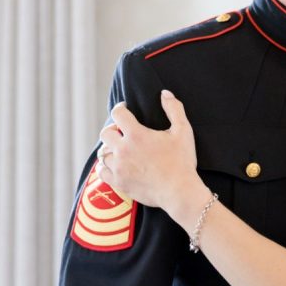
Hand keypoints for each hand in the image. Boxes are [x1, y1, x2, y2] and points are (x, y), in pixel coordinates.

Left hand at [96, 90, 203, 215]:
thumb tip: (165, 93)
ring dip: (110, 148)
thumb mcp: (183, 131)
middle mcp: (123, 150)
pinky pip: (101, 172)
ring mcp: (119, 168)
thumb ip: (174, 109)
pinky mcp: (118, 183)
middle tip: (122, 131)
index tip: (125, 108)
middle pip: (105, 133)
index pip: (118, 114)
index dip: (121, 108)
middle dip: (113, 129)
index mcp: (136, 135)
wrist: (179, 191)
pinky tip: (114, 164)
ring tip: (120, 149)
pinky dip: (105, 166)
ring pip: (103, 153)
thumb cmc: (182, 161)